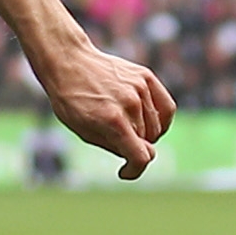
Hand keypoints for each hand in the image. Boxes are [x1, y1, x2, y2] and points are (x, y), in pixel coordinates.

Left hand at [36, 41, 176, 179]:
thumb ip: (114, 146)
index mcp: (113, 120)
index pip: (141, 157)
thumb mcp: (84, 131)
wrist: (68, 62)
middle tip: (116, 140)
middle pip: (147, 142)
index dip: (134, 170)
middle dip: (134, 147)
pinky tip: (149, 121)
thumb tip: (137, 156)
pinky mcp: (146, 77)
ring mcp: (140, 88)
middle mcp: (130, 103)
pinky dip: (161, 120)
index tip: (125, 171)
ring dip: (146, 134)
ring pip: (157, 127)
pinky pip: (166, 107)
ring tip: (127, 127)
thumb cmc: (71, 100)